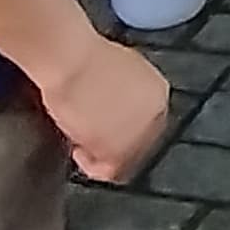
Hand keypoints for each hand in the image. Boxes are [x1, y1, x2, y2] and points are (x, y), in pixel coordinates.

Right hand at [40, 36, 171, 181]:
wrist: (71, 61)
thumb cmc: (83, 59)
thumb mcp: (117, 71)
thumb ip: (125, 94)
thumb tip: (114, 108)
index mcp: (158, 92)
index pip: (146, 122)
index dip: (122, 127)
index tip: (104, 126)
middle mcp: (155, 114)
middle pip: (138, 142)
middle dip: (113, 142)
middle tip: (90, 136)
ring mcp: (139, 134)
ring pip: (123, 159)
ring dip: (101, 153)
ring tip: (81, 139)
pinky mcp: (118, 149)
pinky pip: (106, 170)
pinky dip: (90, 165)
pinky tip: (78, 149)